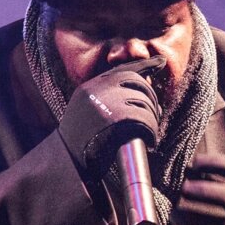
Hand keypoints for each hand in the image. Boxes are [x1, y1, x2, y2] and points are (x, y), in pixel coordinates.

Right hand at [58, 56, 164, 177]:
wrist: (64, 162)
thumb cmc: (81, 143)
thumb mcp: (87, 112)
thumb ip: (107, 98)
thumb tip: (141, 93)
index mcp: (90, 87)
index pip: (122, 69)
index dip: (145, 65)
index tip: (160, 62)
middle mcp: (96, 90)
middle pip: (137, 82)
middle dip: (151, 98)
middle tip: (154, 115)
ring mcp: (104, 102)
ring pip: (143, 100)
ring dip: (153, 117)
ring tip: (150, 131)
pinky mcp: (112, 119)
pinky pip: (143, 118)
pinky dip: (151, 129)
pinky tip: (150, 138)